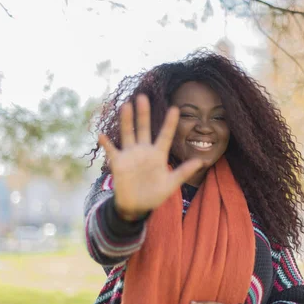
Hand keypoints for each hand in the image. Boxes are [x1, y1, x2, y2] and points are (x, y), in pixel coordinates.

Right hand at [98, 94, 203, 218]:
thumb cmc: (155, 194)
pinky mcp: (118, 163)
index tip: (175, 108)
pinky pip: (111, 151)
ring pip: (128, 134)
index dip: (170, 123)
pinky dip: (106, 144)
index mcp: (158, 154)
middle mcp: (144, 151)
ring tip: (125, 105)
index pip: (165, 135)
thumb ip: (184, 172)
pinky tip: (102, 135)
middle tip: (143, 97)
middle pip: (144, 128)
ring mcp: (130, 155)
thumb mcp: (171, 184)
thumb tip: (201, 162)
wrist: (137, 206)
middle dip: (143, 114)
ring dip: (126, 121)